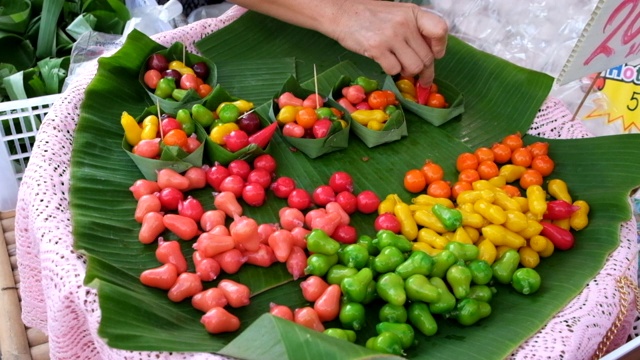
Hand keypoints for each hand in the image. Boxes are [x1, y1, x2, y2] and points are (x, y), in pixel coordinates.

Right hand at [328, 1, 447, 86]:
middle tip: (416, 75)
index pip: (440, 30)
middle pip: (426, 57)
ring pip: (413, 67)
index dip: (440, 47)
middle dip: (422, 70)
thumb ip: (415, 30)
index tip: (435, 55)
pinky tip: (384, 62)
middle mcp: (405, 23)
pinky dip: (391, 71)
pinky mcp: (377, 48)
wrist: (342, 14)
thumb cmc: (370, 16)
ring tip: (398, 65)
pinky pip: (394, 70)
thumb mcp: (398, 14)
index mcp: (413, 13)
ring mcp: (391, 36)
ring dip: (407, 72)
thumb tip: (431, 56)